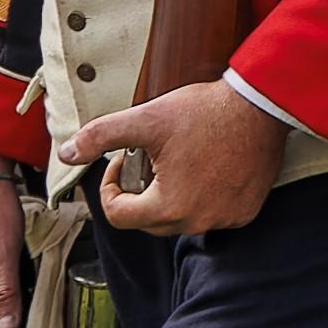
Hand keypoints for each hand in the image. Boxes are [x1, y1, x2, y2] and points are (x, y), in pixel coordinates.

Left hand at [77, 78, 288, 242]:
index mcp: (169, 207)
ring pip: (181, 218)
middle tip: (148, 159)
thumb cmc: (206, 112)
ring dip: (171, 196)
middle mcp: (198, 222)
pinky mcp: (246, 211)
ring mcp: (226, 219)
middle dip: (140, 192)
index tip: (121, 162)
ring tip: (177, 161)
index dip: (110, 187)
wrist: (261, 105)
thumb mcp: (145, 120)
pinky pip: (212, 214)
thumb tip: (67, 152)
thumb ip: (100, 136)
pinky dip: (202, 198)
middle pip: (149, 220)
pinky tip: (205, 168)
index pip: (119, 215)